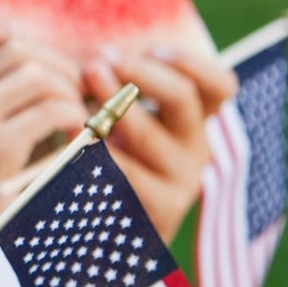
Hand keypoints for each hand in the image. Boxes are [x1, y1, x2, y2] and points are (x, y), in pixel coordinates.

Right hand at [0, 19, 84, 276]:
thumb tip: (36, 53)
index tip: (19, 56)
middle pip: (13, 49)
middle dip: (54, 65)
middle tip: (70, 91)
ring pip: (40, 76)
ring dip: (69, 92)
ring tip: (72, 115)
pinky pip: (54, 109)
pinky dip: (75, 117)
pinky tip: (74, 135)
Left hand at [84, 46, 237, 241]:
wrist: (105, 238)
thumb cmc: (107, 161)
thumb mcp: (123, 121)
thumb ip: (120, 87)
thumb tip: (94, 53)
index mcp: (193, 121)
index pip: (219, 86)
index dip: (190, 62)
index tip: (152, 49)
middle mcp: (195, 149)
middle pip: (182, 97)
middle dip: (136, 72)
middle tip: (96, 63)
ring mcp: (180, 181)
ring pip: (148, 133)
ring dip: (110, 105)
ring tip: (79, 88)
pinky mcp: (158, 211)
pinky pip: (124, 173)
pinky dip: (94, 150)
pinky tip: (68, 136)